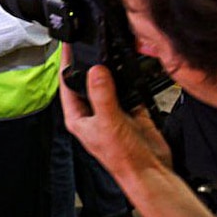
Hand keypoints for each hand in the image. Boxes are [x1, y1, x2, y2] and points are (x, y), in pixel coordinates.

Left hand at [59, 45, 171, 176]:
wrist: (152, 172)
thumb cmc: (123, 159)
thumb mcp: (108, 122)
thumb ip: (101, 94)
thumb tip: (95, 70)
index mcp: (78, 117)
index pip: (66, 84)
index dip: (65, 63)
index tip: (67, 45)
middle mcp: (93, 112)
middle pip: (87, 81)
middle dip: (89, 64)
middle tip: (90, 44)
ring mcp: (112, 110)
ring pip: (108, 84)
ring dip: (110, 71)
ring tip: (110, 53)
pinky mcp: (130, 110)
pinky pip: (128, 89)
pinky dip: (129, 80)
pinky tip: (130, 70)